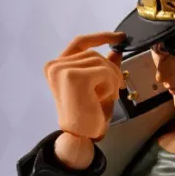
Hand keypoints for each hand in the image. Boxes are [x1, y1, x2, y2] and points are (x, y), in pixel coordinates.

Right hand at [44, 31, 126, 165]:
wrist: (81, 138)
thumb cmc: (87, 116)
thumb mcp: (98, 87)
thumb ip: (104, 68)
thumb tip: (116, 50)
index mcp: (55, 67)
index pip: (80, 43)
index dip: (100, 37)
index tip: (119, 37)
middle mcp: (54, 66)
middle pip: (92, 53)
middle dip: (111, 68)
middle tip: (120, 86)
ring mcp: (62, 70)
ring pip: (99, 61)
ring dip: (112, 79)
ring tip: (111, 96)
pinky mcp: (73, 77)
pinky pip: (103, 70)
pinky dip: (111, 84)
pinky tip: (108, 97)